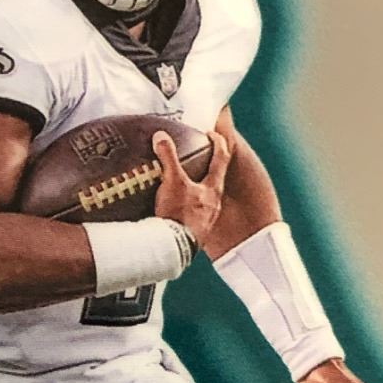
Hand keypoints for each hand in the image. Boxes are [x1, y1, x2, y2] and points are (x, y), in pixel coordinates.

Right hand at [153, 128, 230, 250]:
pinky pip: (195, 212)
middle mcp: (214, 202)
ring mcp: (206, 218)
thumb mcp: (172, 182)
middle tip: (197, 155)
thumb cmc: (180, 214)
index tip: (210, 133)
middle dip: (208, 164)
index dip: (217, 141)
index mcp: (213, 187)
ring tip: (183, 180)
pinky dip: (188, 204)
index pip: (222, 157)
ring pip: (205, 196)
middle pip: (215, 176)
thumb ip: (168, 157)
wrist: (175, 248)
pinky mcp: (196, 230)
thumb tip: (161, 136)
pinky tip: (177, 207)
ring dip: (197, 186)